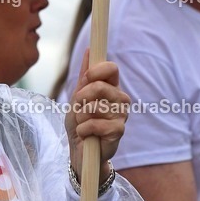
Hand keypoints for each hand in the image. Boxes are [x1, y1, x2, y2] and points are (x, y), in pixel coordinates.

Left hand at [65, 50, 129, 183]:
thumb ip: (85, 75)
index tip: (86, 78)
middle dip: (81, 98)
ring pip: (94, 106)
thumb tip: (90, 50)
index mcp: (111, 87)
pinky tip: (86, 135)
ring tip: (83, 124)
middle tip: (79, 109)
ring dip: (81, 117)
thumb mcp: (78, 97)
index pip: (111, 68)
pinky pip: (95, 124)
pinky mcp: (119, 131)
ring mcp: (121, 115)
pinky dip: (84, 130)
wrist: (80, 150)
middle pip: (99, 86)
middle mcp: (120, 98)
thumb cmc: (80, 122)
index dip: (96, 70)